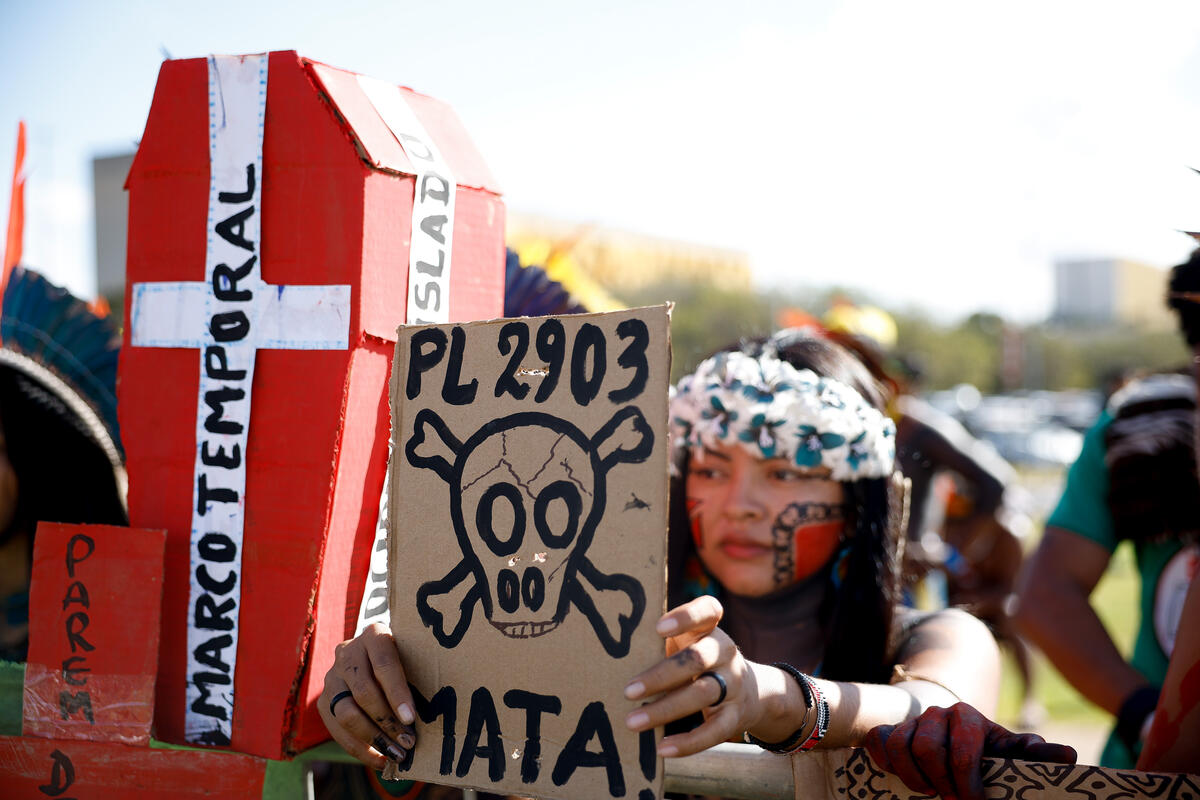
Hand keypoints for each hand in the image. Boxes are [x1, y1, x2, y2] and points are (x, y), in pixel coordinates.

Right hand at [318, 622, 417, 770]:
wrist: (373, 655)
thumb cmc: (404, 658)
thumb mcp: (412, 656)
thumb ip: (416, 676)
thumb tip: (433, 716)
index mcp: (374, 635)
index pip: (384, 664)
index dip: (397, 693)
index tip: (411, 719)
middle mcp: (347, 652)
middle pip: (364, 692)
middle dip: (387, 722)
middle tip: (408, 743)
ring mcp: (332, 676)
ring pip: (346, 713)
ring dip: (373, 739)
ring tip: (396, 755)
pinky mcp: (323, 700)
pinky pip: (337, 730)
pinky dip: (359, 749)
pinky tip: (380, 760)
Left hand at [622, 596, 763, 756]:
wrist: (749, 691)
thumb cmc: (697, 662)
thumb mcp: (686, 644)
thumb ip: (659, 646)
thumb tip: (609, 659)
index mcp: (710, 628)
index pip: (708, 610)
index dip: (686, 617)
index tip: (658, 628)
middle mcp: (725, 652)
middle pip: (697, 659)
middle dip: (660, 675)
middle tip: (627, 690)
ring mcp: (734, 683)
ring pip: (702, 694)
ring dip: (665, 709)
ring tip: (632, 722)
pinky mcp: (735, 715)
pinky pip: (714, 731)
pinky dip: (688, 742)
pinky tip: (663, 748)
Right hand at [863, 702, 1076, 799]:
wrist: (952, 734)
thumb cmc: (986, 751)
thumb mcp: (1010, 752)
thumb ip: (1035, 754)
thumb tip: (1069, 755)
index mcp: (968, 717)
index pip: (961, 751)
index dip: (965, 782)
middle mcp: (937, 713)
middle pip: (926, 750)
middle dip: (939, 782)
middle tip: (950, 798)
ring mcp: (910, 720)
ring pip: (900, 747)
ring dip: (913, 778)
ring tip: (930, 791)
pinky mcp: (888, 729)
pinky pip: (878, 741)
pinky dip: (887, 762)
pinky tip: (904, 776)